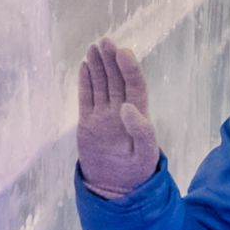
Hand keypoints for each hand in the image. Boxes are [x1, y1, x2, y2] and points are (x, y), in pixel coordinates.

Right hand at [77, 39, 160, 198]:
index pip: (134, 86)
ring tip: (94, 47)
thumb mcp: (145, 155)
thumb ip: (141, 131)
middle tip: (105, 41)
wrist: (114, 188)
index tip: (123, 53)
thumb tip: (128, 107)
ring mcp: (103, 116)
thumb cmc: (135, 173)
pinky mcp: (88, 122)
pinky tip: (84, 66)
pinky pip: (86, 98)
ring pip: (101, 85)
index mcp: (138, 116)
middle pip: (116, 80)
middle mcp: (120, 111)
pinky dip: (85, 82)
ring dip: (98, 65)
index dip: (129, 69)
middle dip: (111, 60)